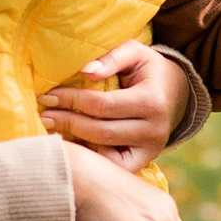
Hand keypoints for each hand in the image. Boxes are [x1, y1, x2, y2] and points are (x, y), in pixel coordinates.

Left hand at [40, 39, 190, 172]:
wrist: (178, 93)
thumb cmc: (149, 70)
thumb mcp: (135, 53)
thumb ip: (111, 58)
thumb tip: (85, 72)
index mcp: (152, 101)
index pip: (102, 105)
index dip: (71, 101)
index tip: (48, 96)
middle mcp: (154, 130)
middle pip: (100, 132)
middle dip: (67, 122)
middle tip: (43, 116)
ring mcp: (151, 149)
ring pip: (104, 153)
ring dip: (75, 144)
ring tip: (52, 132)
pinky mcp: (145, 161)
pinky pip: (114, 167)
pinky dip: (93, 159)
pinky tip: (74, 146)